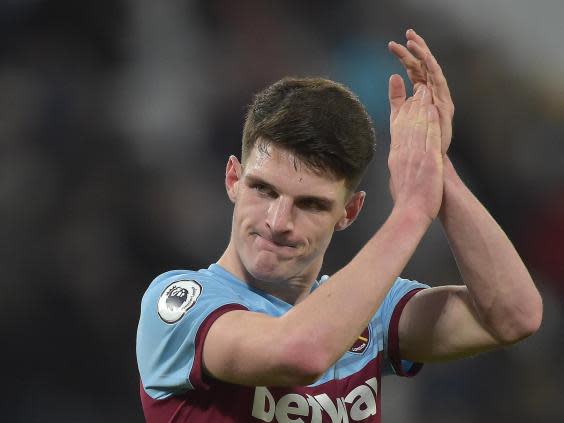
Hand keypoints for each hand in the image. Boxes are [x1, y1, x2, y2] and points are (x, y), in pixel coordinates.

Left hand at [388, 29, 453, 155]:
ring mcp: (440, 97)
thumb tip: (393, 76)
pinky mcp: (445, 104)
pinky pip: (439, 82)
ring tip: (414, 42)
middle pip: (425, 65)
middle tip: (408, 33)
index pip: (414, 69)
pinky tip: (426, 59)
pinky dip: (433, 69)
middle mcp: (432, 92)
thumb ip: (397, 96)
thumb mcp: (399, 114)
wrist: (424, 158)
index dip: (405, 56)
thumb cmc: (414, 138)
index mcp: (422, 92)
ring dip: (424, 54)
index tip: (392, 45)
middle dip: (417, 48)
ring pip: (432, 70)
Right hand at [388, 83, 443, 222]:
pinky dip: (430, 120)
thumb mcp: (397, 181)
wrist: (410, 213)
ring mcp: (415, 155)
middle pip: (407, 123)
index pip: (398, 129)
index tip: (404, 100)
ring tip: (424, 91)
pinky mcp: (429, 159)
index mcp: (396, 157)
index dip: (401, 112)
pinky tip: (432, 109)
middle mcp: (403, 152)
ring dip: (421, 106)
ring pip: (417, 125)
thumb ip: (399, 170)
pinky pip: (429, 135)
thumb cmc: (405, 202)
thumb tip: (397, 168)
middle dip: (412, 104)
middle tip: (416, 88)